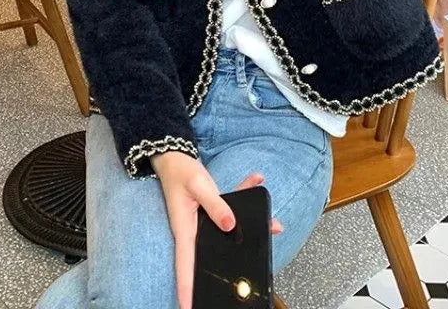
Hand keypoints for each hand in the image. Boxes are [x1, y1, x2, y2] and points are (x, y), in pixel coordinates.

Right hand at [153, 152, 282, 308]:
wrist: (174, 157)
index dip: (188, 291)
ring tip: (272, 223)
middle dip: (233, 264)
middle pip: (213, 255)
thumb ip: (215, 204)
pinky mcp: (212, 212)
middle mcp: (194, 232)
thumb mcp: (198, 185)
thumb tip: (231, 225)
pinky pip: (230, 212)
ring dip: (251, 226)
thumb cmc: (180, 172)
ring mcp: (203, 223)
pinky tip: (257, 182)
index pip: (186, 268)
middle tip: (252, 273)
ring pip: (228, 233)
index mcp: (185, 231)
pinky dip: (244, 196)